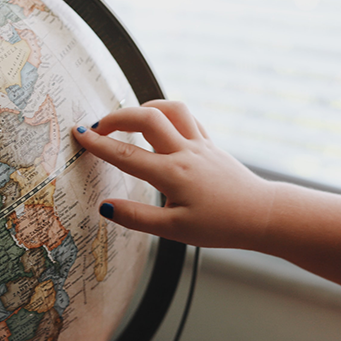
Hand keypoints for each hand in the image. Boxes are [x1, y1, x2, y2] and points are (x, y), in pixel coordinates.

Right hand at [72, 100, 275, 248]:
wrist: (261, 215)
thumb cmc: (221, 226)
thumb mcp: (175, 231)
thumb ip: (137, 218)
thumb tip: (105, 207)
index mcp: (172, 174)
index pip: (126, 154)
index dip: (98, 144)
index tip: (79, 135)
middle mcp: (185, 152)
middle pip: (146, 118)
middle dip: (117, 117)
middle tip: (97, 127)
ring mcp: (200, 144)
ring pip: (170, 109)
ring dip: (145, 108)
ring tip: (127, 121)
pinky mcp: (210, 144)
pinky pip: (187, 118)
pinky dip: (168, 115)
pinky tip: (159, 125)